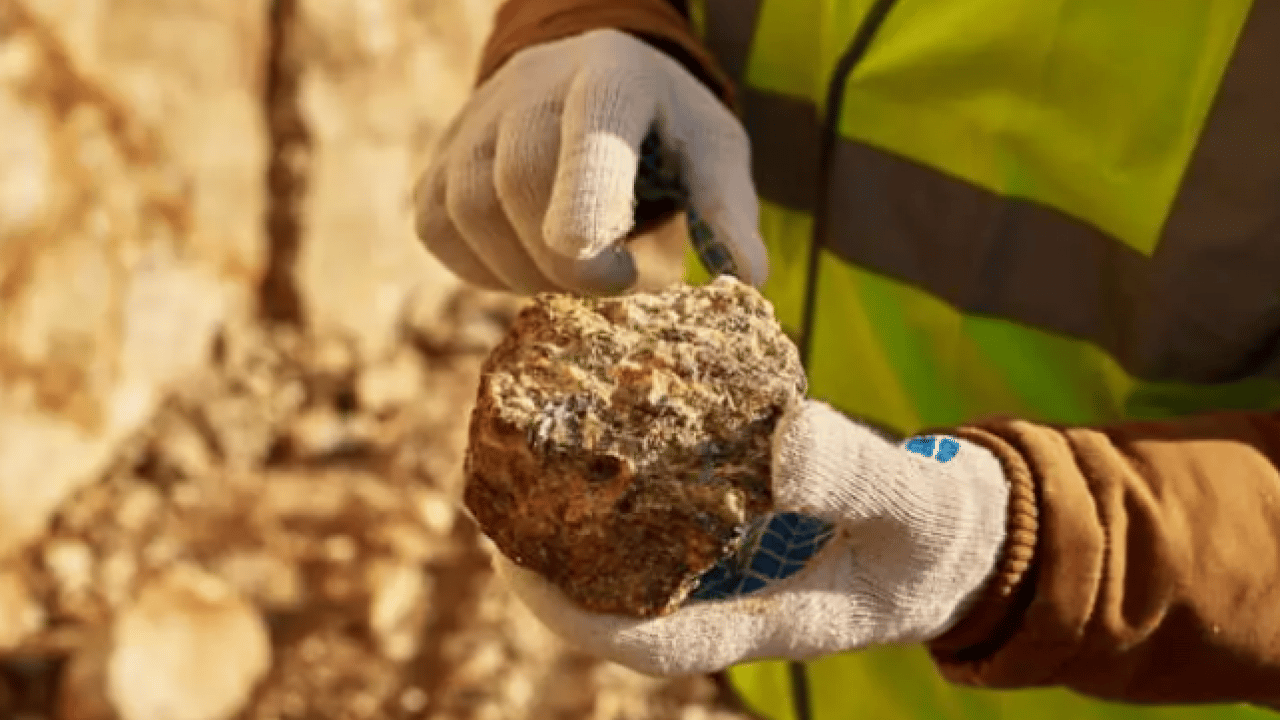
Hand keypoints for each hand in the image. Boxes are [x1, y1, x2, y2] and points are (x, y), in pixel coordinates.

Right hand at [414, 29, 767, 294]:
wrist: (584, 87)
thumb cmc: (662, 130)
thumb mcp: (711, 152)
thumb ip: (727, 208)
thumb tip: (750, 279)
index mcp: (614, 74)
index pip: (592, 127)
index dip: (585, 191)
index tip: (591, 252)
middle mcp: (531, 85)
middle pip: (522, 180)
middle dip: (567, 262)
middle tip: (616, 285)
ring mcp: (473, 120)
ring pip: (470, 210)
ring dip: (525, 271)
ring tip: (576, 276)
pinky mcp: (438, 161)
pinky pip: (439, 229)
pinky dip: (483, 268)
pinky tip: (528, 263)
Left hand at [491, 400, 1009, 675]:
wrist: (962, 536)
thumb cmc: (941, 536)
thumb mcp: (915, 505)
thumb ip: (857, 476)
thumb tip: (782, 438)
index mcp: (769, 620)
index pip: (654, 641)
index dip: (578, 616)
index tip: (515, 571)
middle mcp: (736, 599)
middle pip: (621, 602)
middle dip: (549, 565)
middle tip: (492, 502)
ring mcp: (735, 568)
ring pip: (636, 560)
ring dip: (578, 522)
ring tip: (523, 461)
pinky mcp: (742, 527)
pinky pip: (670, 514)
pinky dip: (631, 481)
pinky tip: (605, 428)